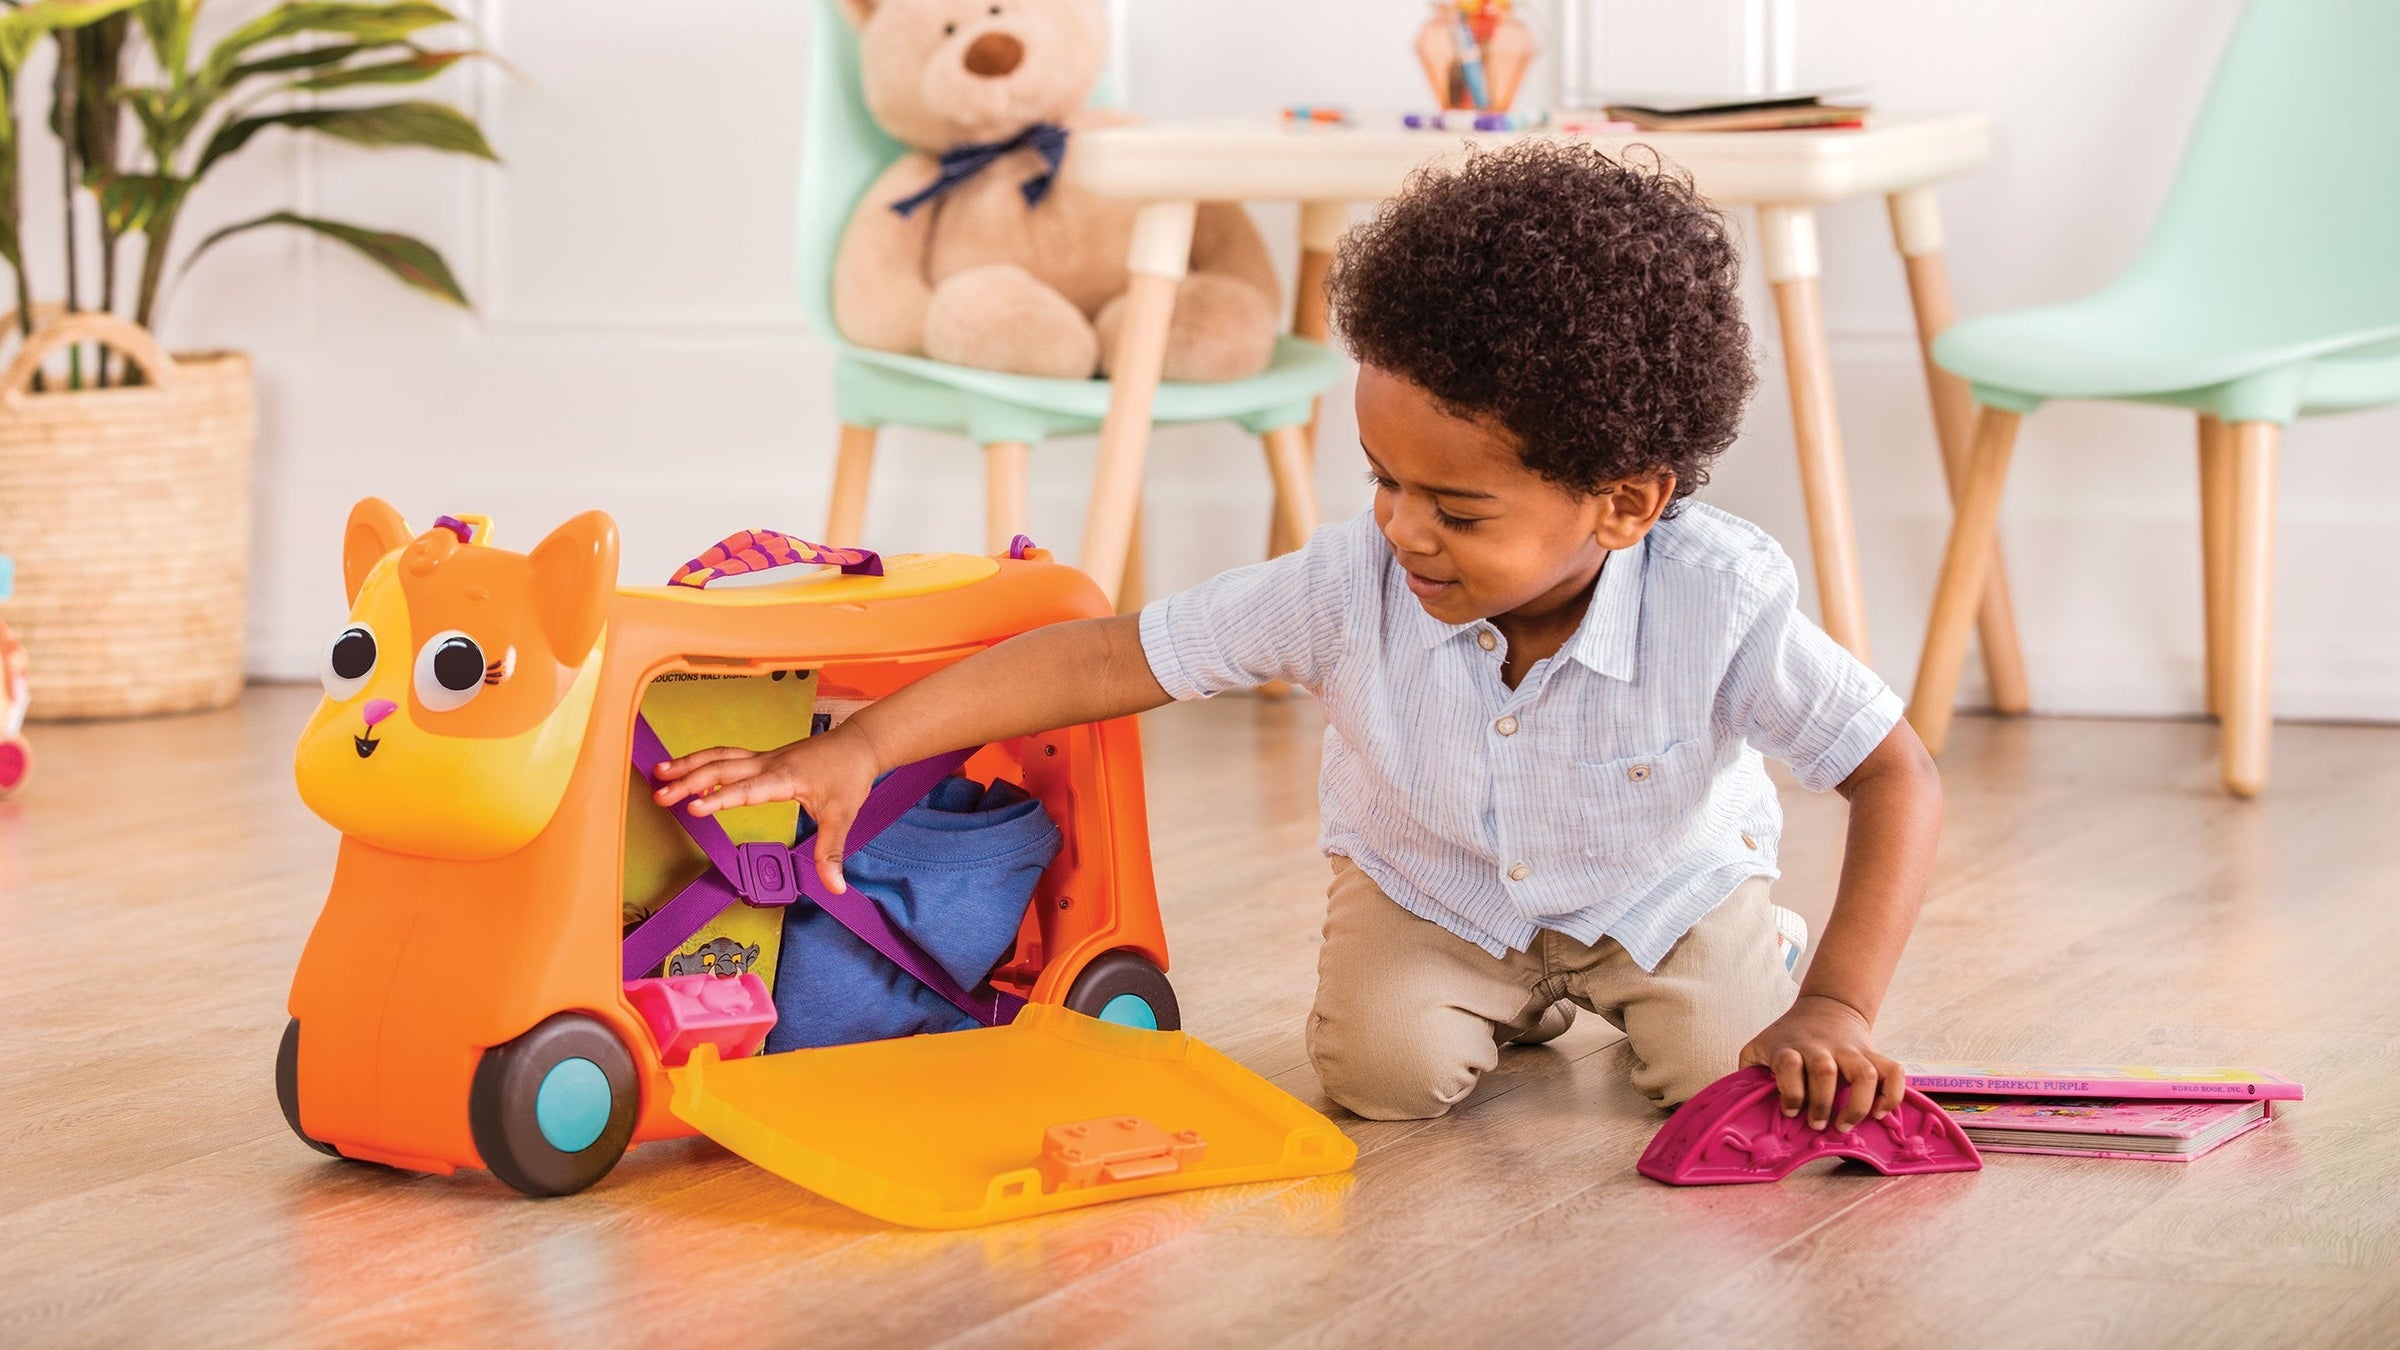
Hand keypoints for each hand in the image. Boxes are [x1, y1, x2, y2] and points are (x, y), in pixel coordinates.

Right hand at [650, 728, 881, 893]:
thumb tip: (834, 888)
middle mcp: (768, 765)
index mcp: (785, 778)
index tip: (693, 807)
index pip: (747, 790)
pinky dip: (702, 761)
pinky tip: (685, 772)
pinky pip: (726, 757)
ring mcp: (763, 759)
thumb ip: (831, 853)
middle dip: (688, 781)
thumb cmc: (849, 778)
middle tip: (660, 795)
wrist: (858, 745)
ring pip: (719, 757)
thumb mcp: (844, 818)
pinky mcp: (762, 758)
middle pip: (722, 770)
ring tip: (658, 773)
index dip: (720, 799)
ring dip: (688, 764)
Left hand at [1737, 994, 1905, 1131]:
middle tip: (1818, 1124)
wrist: (1826, 1007)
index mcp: (1790, 1046)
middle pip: (1824, 1071)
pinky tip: (1879, 1112)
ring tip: (1846, 1124)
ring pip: (1864, 1073)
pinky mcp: (1872, 1054)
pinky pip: (1893, 1071)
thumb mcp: (1760, 1047)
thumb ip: (1748, 1071)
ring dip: (1858, 1104)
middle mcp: (1822, 1047)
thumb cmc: (1788, 1037)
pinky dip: (1891, 1094)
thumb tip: (1740, 1103)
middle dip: (1821, 1103)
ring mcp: (1850, 1050)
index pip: (1789, 1064)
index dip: (1790, 1092)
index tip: (1791, 1112)